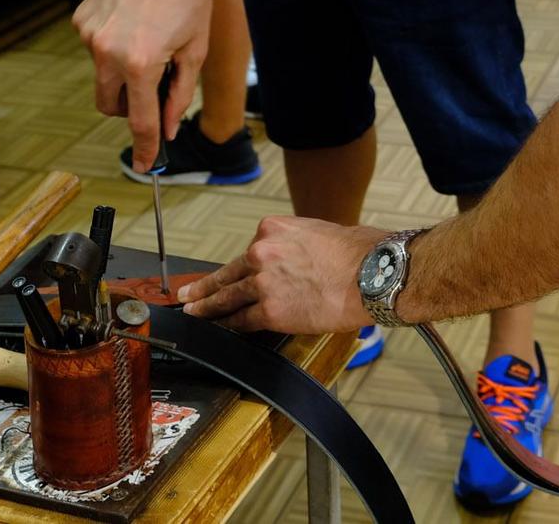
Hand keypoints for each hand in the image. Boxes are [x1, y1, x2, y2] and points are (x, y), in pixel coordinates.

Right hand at [73, 0, 214, 169]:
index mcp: (140, 63)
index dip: (146, 147)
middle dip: (130, 107)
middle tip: (154, 89)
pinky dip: (113, 47)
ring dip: (123, 73)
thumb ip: (179, 95)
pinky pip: (95, 48)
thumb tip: (167, 129)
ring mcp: (89, 34)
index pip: (140, 120)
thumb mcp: (195, 51)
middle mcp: (106, 51)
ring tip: (149, 42)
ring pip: (102, 76)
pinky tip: (134, 23)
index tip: (148, 165)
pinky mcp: (82, 18)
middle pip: (109, 105)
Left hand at [178, 217, 384, 333]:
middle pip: (227, 274)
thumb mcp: (315, 232)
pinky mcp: (270, 312)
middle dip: (204, 287)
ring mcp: (263, 283)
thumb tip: (289, 264)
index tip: (220, 275)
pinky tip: (222, 329)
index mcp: (271, 230)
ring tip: (195, 313)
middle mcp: (261, 253)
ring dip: (208, 308)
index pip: (246, 253)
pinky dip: (231, 326)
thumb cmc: (357, 252)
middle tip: (186, 295)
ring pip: (227, 298)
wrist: (372, 273)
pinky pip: (243, 321)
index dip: (233, 268)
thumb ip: (292, 246)